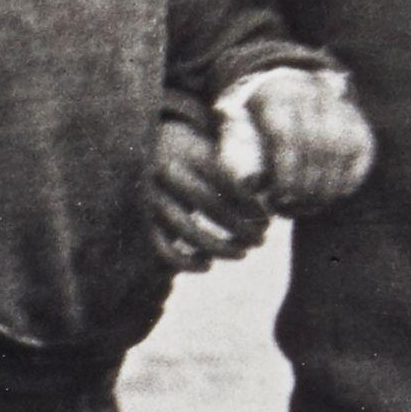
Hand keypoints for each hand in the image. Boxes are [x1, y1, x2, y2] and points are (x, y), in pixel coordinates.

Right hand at [152, 116, 268, 270]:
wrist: (144, 150)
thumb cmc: (192, 152)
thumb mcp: (212, 147)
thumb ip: (240, 166)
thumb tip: (267, 189)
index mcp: (189, 151)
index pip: (226, 180)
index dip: (250, 203)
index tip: (267, 218)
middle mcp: (167, 173)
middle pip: (209, 205)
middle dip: (241, 228)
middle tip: (261, 239)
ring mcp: (152, 198)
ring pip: (186, 230)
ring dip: (219, 247)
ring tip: (242, 253)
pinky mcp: (143, 220)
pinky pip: (162, 248)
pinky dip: (185, 262)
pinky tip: (207, 264)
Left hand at [225, 68, 374, 213]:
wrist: (287, 99)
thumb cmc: (256, 131)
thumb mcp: (236, 139)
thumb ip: (239, 160)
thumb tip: (252, 184)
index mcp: (276, 95)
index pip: (286, 136)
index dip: (285, 173)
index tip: (278, 200)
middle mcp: (311, 93)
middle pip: (316, 145)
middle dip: (306, 186)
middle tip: (294, 209)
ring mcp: (338, 105)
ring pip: (342, 150)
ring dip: (327, 187)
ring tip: (311, 207)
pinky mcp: (358, 121)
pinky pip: (361, 153)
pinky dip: (349, 180)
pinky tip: (333, 196)